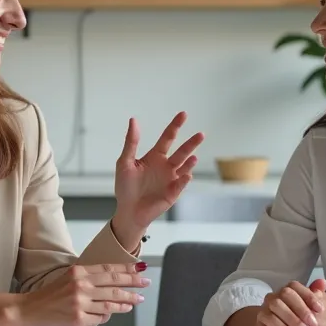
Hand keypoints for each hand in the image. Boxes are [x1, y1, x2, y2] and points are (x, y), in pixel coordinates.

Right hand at [15, 264, 150, 325]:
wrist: (23, 312)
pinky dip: (108, 315)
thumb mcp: (65, 282)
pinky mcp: (78, 318)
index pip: (108, 269)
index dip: (127, 269)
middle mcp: (81, 285)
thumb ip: (85, 282)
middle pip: (115, 282)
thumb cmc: (43, 299)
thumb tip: (107, 288)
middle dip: (134, 282)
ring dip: (126, 301)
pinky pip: (101, 317)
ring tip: (136, 300)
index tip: (140, 268)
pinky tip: (114, 313)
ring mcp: (80, 302)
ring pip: (111, 301)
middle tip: (146, 283)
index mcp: (77, 273)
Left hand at [111, 112, 203, 242]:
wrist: (128, 211)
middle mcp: (166, 166)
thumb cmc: (125, 187)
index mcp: (155, 156)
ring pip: (185, 166)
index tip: (184, 114)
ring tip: (195, 155)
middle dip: (191, 143)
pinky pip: (180, 184)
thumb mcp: (124, 162)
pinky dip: (184, 179)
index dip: (175, 126)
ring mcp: (171, 179)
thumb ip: (131, 142)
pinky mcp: (173, 193)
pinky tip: (187, 174)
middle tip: (201, 134)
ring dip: (191, 161)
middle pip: (181, 151)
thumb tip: (133, 120)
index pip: (167, 138)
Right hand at [254, 281, 323, 325]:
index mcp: (285, 291)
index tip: (320, 310)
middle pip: (281, 301)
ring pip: (272, 317)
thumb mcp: (308, 307)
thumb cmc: (296, 316)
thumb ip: (314, 295)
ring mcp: (263, 312)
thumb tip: (322, 282)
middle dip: (299, 314)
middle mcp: (272, 299)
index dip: (308, 297)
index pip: (294, 287)